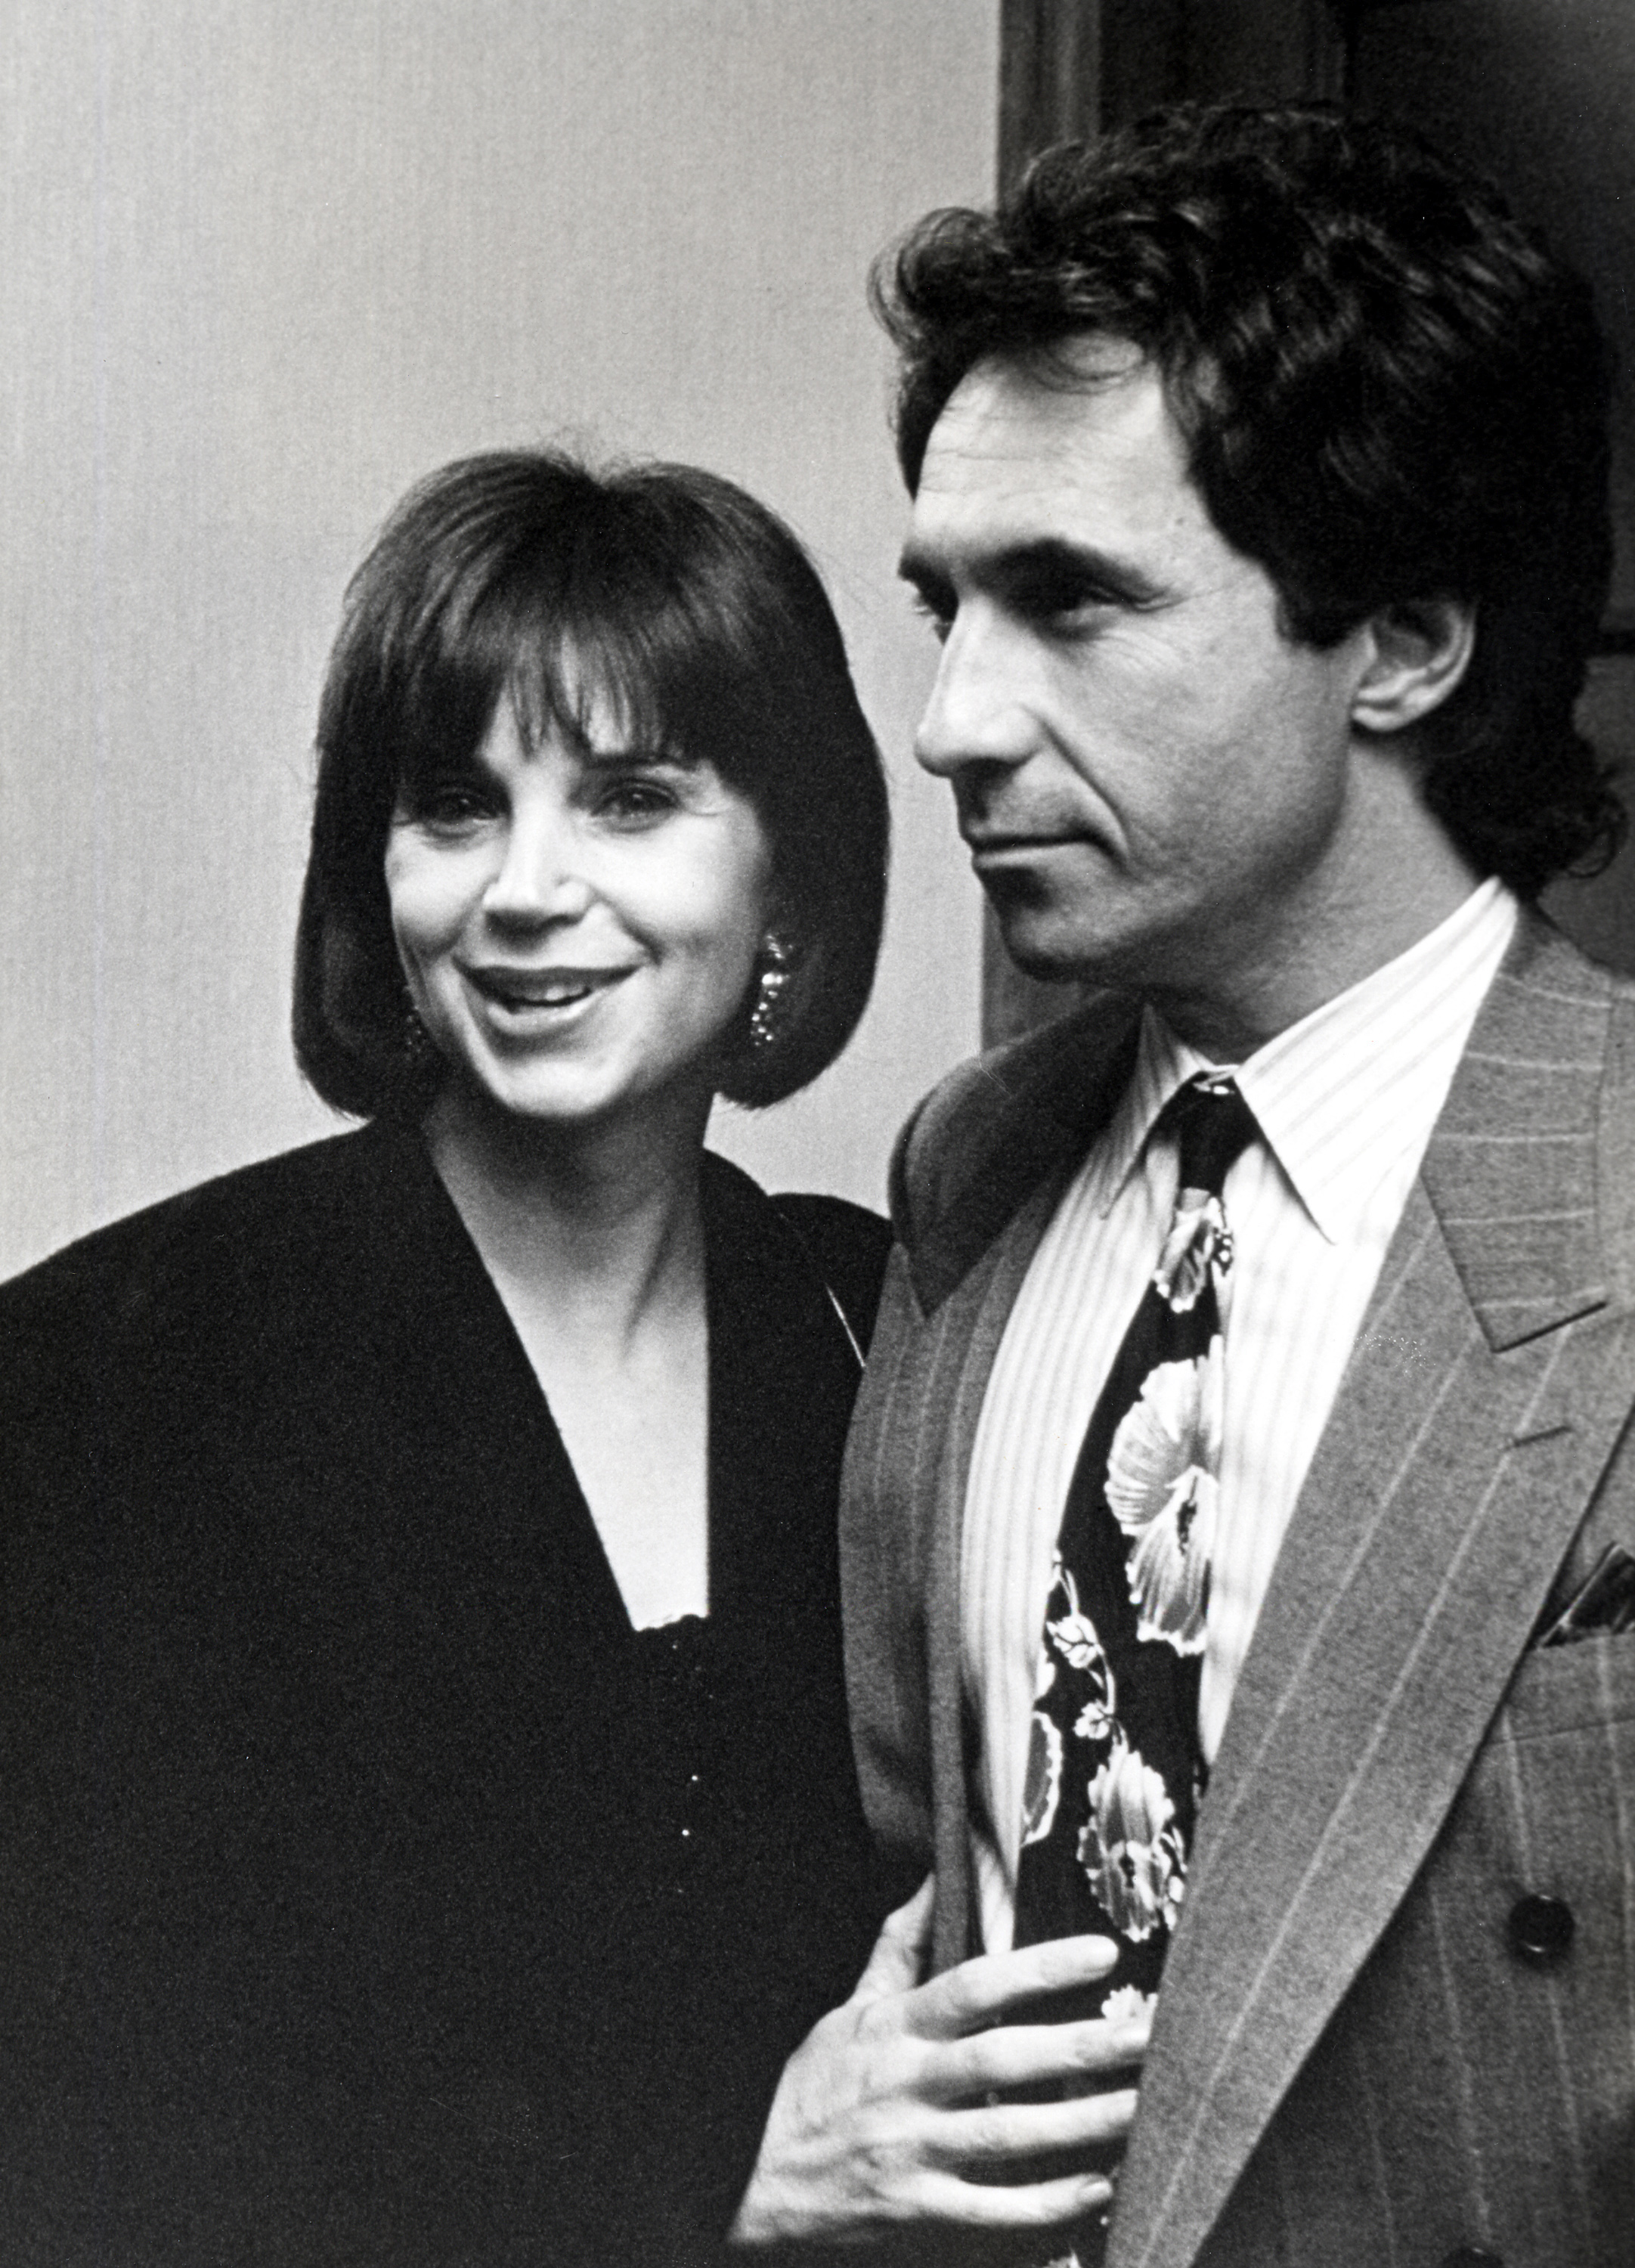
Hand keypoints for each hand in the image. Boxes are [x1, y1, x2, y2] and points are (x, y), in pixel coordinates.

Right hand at [729, 1878, 1148, 2249]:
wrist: (752, 2176)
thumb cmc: (814, 2089)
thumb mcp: (848, 2011)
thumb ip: (897, 1948)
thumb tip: (931, 1879)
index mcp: (897, 2030)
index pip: (976, 1986)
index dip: (1040, 1968)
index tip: (1102, 1952)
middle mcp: (909, 2086)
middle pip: (1007, 2062)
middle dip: (1084, 2048)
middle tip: (1151, 2034)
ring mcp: (914, 2151)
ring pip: (1011, 2137)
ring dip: (1085, 2125)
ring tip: (1145, 2109)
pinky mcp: (918, 2210)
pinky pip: (994, 2211)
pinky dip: (1048, 2204)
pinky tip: (1099, 2187)